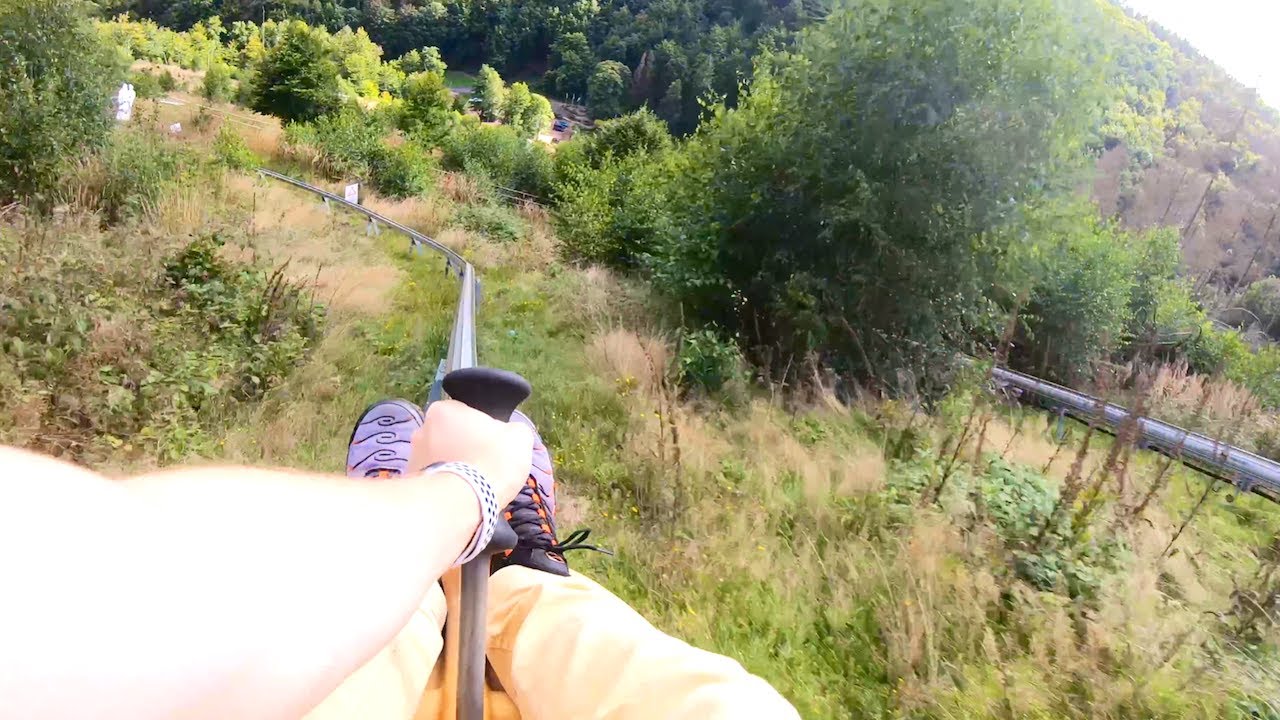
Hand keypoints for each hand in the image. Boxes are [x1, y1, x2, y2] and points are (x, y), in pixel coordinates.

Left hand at [406, 400, 533, 505]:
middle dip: (463, 447)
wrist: (464, 502)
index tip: (492, 444)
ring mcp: (412, 457)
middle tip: (483, 465)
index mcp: (443, 409)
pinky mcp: (412, 484)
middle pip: (450, 436)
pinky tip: (459, 497)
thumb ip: (512, 429)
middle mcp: (421, 429)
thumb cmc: (491, 461)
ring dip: (453, 467)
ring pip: (440, 458)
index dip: (482, 427)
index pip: (465, 413)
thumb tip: (506, 435)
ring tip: (472, 485)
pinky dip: (445, 486)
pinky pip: (434, 480)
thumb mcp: (519, 437)